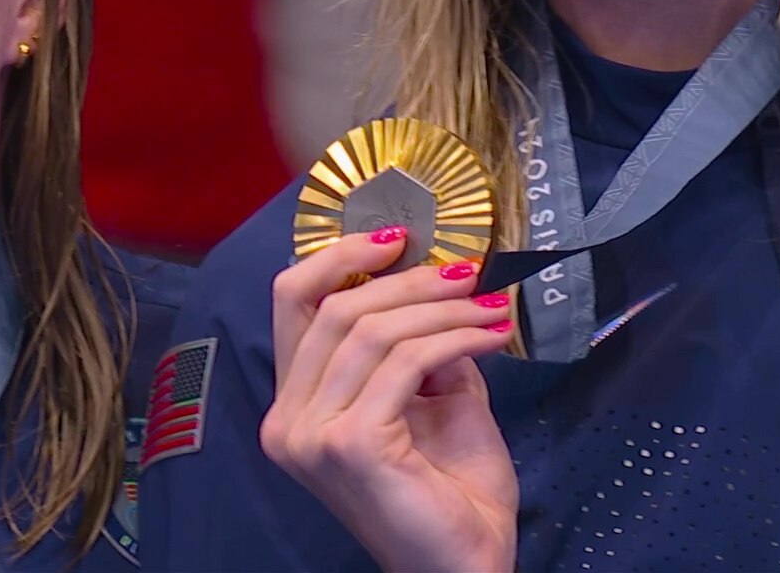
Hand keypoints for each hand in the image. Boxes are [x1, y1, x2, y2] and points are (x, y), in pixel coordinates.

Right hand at [260, 228, 517, 572]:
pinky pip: (407, 362)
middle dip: (410, 279)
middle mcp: (288, 421)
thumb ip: (420, 342)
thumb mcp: (432, 395)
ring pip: (373, 330)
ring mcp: (312, 436)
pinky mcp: (351, 445)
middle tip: (470, 271)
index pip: (294, 302)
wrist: (467, 561)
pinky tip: (492, 336)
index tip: (402, 238)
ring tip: (491, 304)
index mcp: (295, 405)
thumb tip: (440, 278)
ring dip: (443, 307)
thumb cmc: (450, 489)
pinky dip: (455, 337)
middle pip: (335, 308)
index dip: (342, 256)